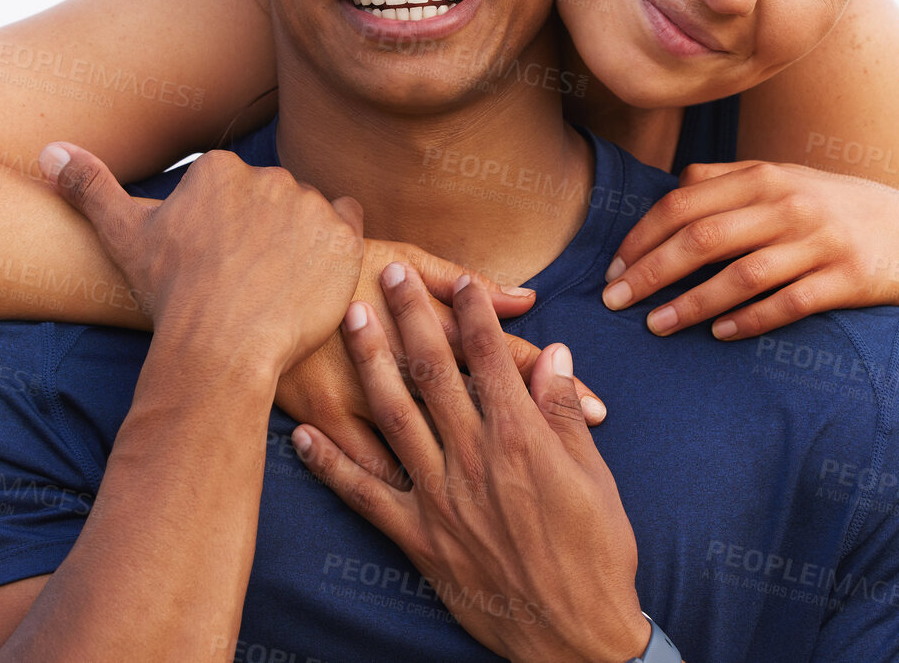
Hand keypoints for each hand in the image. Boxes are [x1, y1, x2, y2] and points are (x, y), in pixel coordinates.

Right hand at [40, 142, 363, 375]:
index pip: (234, 191)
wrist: (220, 346)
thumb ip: (90, 187)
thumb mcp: (124, 237)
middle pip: (273, 200)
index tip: (217, 264)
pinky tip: (311, 276)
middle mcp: (268, 174)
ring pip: (310, 213)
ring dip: (299, 240)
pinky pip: (348, 225)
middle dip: (264, 234)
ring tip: (276, 284)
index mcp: (219, 168)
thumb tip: (49, 151)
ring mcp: (309, 203)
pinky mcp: (343, 235)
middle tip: (247, 280)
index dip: (226, 231)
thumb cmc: (171, 295)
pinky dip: (334, 248)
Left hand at [293, 263, 648, 662]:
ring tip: (349, 320)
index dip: (474, 311)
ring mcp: (438, 497)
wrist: (572, 636)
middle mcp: (473, 458)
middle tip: (387, 272)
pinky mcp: (416, 538)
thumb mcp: (594, 478)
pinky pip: (363, 493)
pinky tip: (302, 434)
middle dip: (410, 315)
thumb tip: (552, 356)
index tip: (459, 276)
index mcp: (521, 439)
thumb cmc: (596, 553)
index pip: (492, 357)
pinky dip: (330, 463)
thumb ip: (563, 413)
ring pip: (393, 415)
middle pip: (434, 371)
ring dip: (368, 363)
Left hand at [604, 160, 898, 355]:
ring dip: (691, 304)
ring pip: (741, 275)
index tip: (612, 270)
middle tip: (615, 302)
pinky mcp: (846, 278)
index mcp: (761, 176)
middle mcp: (787, 204)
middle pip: (702, 238)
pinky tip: (719, 335)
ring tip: (656, 327)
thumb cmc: (822, 209)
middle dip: (650, 273)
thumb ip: (723, 180)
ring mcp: (819, 241)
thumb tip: (666, 189)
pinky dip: (749, 320)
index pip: (682, 204)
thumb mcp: (776, 182)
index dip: (641, 238)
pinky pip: (788, 303)